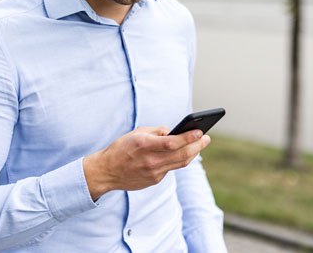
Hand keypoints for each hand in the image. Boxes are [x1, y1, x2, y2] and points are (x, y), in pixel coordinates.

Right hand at [83, 126, 210, 199]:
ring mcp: (153, 173)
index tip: (200, 132)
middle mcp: (150, 160)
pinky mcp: (154, 180)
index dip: (189, 138)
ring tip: (200, 145)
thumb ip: (156, 131)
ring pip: (180, 163)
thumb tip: (173, 132)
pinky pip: (170, 168)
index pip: (172, 142)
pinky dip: (178, 160)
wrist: (106, 172)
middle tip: (206, 138)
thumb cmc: (121, 148)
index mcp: (144, 145)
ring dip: (192, 153)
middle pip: (181, 155)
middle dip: (197, 146)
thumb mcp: (136, 133)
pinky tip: (184, 153)